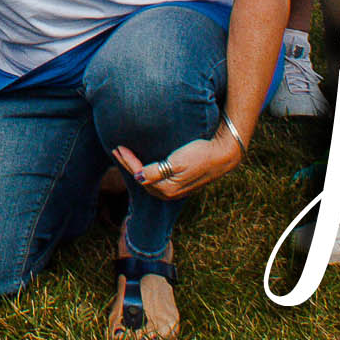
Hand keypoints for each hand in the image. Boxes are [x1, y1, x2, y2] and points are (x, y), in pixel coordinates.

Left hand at [114, 126, 240, 199]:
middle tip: (116, 150)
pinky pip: (156, 179)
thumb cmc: (200, 155)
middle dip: (127, 165)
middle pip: (142, 179)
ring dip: (135, 167)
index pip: (140, 175)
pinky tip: (143, 163)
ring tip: (125, 155)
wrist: (222, 155)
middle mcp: (170, 192)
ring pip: (148, 180)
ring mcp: (175, 189)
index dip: (128, 161)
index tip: (119, 147)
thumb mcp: (177, 162)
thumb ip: (157, 172)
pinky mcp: (180, 183)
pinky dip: (145, 170)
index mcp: (167, 189)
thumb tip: (138, 176)